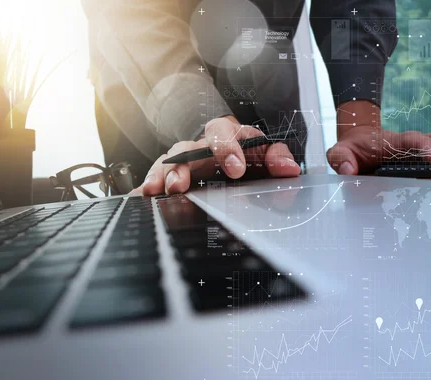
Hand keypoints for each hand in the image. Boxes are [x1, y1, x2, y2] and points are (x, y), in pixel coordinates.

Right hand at [134, 116, 300, 195]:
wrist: (232, 159)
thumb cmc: (247, 155)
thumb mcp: (264, 154)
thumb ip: (276, 158)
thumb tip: (289, 169)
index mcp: (225, 134)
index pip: (223, 133)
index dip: (227, 149)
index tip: (235, 169)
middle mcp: (200, 146)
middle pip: (186, 148)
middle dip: (181, 166)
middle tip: (180, 185)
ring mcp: (183, 161)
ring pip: (167, 162)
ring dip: (161, 176)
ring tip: (156, 190)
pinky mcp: (171, 175)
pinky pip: (155, 177)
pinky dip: (148, 185)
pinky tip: (141, 195)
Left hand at [327, 100, 430, 174]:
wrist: (359, 141)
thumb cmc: (352, 149)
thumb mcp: (339, 151)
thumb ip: (340, 158)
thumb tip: (348, 170)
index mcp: (394, 142)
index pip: (413, 141)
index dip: (427, 148)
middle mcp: (414, 145)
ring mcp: (423, 151)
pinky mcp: (426, 160)